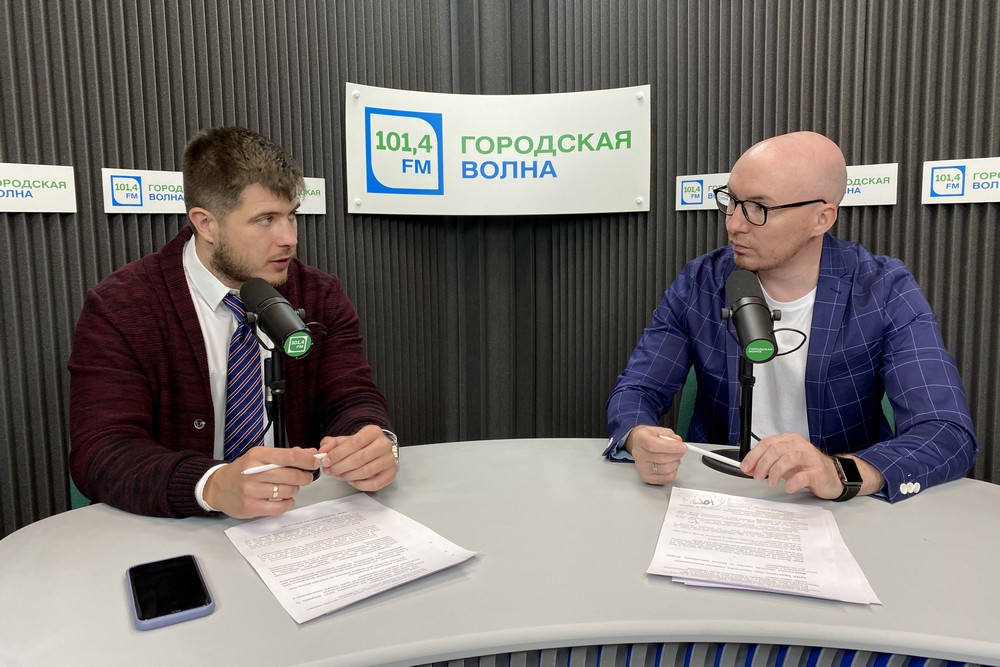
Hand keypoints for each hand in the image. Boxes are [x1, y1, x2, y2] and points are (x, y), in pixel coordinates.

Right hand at [204, 447, 323, 518]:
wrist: (218, 487)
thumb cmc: (243, 471)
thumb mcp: (261, 456)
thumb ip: (286, 454)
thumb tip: (310, 452)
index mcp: (257, 455)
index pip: (290, 456)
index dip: (307, 460)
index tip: (316, 462)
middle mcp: (253, 472)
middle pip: (292, 475)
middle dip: (305, 477)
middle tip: (305, 477)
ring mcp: (250, 491)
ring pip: (288, 491)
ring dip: (295, 490)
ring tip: (289, 487)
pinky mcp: (250, 507)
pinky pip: (279, 507)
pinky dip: (287, 503)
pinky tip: (284, 499)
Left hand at [318, 424, 396, 491]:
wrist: (376, 449)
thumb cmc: (359, 446)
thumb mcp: (344, 440)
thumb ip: (331, 444)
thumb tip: (323, 451)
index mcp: (373, 432)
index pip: (354, 443)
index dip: (338, 454)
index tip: (326, 461)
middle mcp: (384, 444)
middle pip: (360, 458)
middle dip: (341, 467)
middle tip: (330, 471)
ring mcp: (390, 459)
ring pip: (366, 472)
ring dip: (348, 476)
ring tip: (339, 475)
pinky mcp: (391, 473)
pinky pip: (374, 484)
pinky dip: (360, 485)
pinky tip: (352, 481)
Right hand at [626, 426, 685, 484]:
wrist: (640, 445)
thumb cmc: (650, 437)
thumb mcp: (660, 430)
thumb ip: (670, 436)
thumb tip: (679, 443)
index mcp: (640, 439)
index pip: (653, 445)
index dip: (671, 447)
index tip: (682, 447)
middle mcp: (639, 454)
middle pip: (662, 459)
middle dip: (677, 455)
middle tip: (681, 450)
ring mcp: (641, 467)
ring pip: (666, 470)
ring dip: (675, 463)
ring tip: (674, 457)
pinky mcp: (646, 477)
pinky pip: (666, 478)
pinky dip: (673, 471)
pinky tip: (670, 464)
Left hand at [739, 433, 843, 497]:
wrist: (832, 476)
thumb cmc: (807, 468)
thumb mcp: (784, 463)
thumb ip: (767, 464)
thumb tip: (749, 468)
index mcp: (790, 440)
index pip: (767, 443)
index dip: (754, 455)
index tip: (745, 467)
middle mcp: (801, 446)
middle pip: (776, 450)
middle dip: (762, 464)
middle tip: (757, 476)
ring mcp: (811, 458)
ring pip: (789, 458)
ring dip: (775, 471)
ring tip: (771, 482)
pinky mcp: (818, 472)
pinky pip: (802, 476)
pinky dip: (792, 483)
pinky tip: (788, 487)